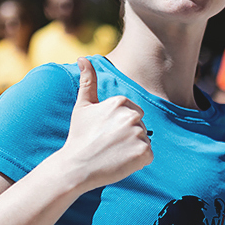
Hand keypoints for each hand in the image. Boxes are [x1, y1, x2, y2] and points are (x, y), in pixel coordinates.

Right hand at [58, 57, 152, 190]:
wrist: (77, 166)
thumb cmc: (79, 136)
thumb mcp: (83, 106)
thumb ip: (88, 81)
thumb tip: (82, 58)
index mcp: (120, 102)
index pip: (133, 113)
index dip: (119, 126)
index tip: (105, 133)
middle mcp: (132, 116)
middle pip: (140, 126)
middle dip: (128, 136)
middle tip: (108, 144)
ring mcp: (139, 134)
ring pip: (144, 141)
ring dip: (132, 149)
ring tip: (113, 153)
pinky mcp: (144, 152)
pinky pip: (147, 156)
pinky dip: (137, 161)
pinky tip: (121, 162)